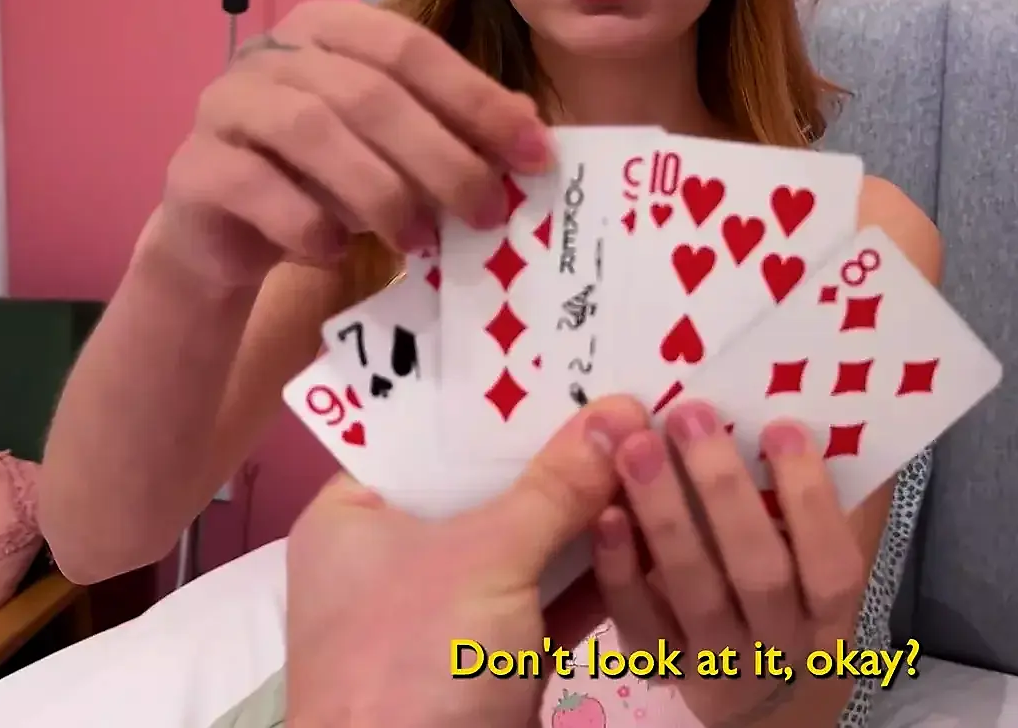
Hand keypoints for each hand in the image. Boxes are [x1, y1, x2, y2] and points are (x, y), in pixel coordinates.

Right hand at [149, 0, 551, 290]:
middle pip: (367, 92)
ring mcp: (227, 103)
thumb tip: (533, 134)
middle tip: (484, 211)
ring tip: (419, 239)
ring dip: (377, 190)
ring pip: (310, 130)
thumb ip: (455, 131)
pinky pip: (252, 185)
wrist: (228, 233)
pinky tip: (336, 251)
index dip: (476, 98)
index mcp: (333, 27)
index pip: (412, 48)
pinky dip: (304, 220)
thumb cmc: (327, 179)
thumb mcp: (400, 151)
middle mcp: (275, 52)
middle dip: (438, 155)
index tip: (535, 153)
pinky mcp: (193, 167)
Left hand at [285, 397, 646, 727]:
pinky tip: (658, 525)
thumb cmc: (416, 663)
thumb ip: (554, 484)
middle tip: (634, 391)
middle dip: (560, 450)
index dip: (506, 394)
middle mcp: (394, 556)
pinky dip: (597, 570)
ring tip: (661, 445)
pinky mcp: (494, 661)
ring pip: (526, 542)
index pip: (433, 432)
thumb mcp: (486, 559)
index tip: (576, 353)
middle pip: (488, 484)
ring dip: (589, 509)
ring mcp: (446, 613)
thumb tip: (623, 410)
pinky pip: (550, 598)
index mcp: (356, 516)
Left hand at [594, 401, 867, 726]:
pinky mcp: (662, 672)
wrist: (745, 693)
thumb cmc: (787, 595)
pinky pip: (645, 630)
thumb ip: (827, 500)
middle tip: (690, 416)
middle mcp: (779, 646)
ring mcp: (719, 665)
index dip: (811, 498)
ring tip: (638, 450)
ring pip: (699, 596)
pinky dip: (624, 574)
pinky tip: (607, 519)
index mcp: (827, 614)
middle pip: (760, 574)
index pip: (831, 563)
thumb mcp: (816, 559)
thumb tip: (840, 419)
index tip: (780, 427)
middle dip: (725, 491)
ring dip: (668, 518)